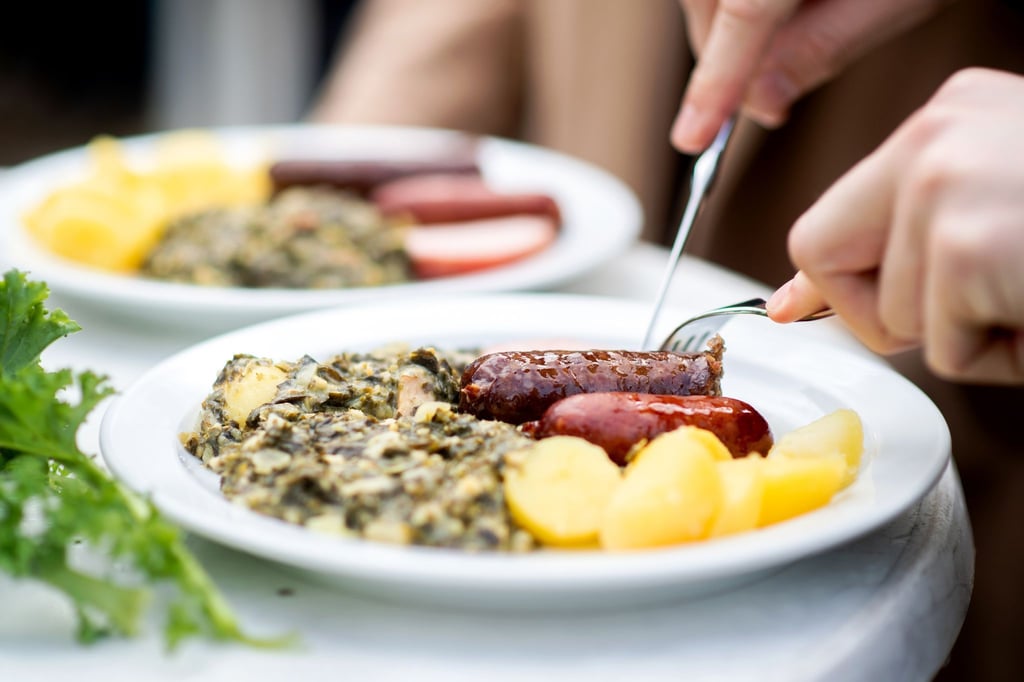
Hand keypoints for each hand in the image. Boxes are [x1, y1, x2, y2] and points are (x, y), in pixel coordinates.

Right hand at [672, 0, 948, 152]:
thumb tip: (763, 102)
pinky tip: (772, 11)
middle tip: (763, 98)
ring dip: (723, 28)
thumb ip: (825, 46)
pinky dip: (726, 4)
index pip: (745, 12)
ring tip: (781, 37)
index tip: (693, 137)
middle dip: (721, 57)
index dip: (716, 80)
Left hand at [767, 68, 1023, 383]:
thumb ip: (896, 241)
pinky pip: (941, 351)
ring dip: (967, 333)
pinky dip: (1001, 356)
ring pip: (893, 317)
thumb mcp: (992, 210)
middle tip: (981, 297)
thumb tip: (790, 302)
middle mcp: (935, 133)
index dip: (847, 284)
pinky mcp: (967, 245)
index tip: (861, 307)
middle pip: (825, 259)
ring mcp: (945, 183)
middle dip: (891, 310)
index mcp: (946, 120)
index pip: (826, 222)